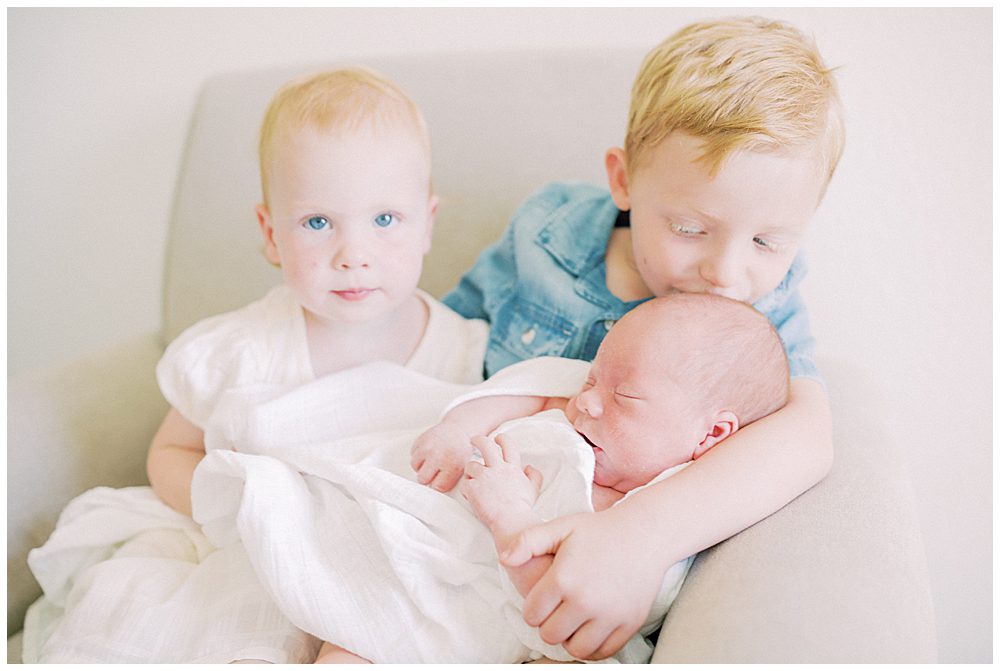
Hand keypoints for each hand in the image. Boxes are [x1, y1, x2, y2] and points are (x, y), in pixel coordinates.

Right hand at [410, 421, 474, 491]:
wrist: (459, 430)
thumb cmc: (460, 450)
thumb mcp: (463, 468)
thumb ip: (451, 481)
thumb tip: (442, 498)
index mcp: (452, 465)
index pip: (437, 487)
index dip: (438, 485)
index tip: (440, 482)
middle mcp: (438, 456)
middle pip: (422, 479)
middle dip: (428, 477)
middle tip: (434, 472)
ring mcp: (428, 447)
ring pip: (415, 466)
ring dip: (421, 466)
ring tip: (431, 461)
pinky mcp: (420, 440)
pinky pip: (412, 454)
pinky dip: (418, 455)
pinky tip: (428, 453)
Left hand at [460, 434, 542, 534]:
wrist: (512, 522)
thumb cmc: (522, 508)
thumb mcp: (534, 490)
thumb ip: (534, 476)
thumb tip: (529, 467)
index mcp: (512, 467)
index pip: (507, 444)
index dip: (501, 438)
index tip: (497, 438)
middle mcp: (497, 469)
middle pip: (485, 445)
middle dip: (478, 440)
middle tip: (474, 441)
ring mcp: (484, 477)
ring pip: (470, 465)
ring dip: (470, 472)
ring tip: (473, 480)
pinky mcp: (473, 488)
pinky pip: (464, 483)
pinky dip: (466, 489)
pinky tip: (471, 495)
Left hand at [500, 505, 662, 659]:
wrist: (645, 534)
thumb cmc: (599, 530)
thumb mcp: (561, 527)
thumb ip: (528, 541)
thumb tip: (504, 559)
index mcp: (563, 579)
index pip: (531, 614)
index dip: (533, 608)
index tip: (542, 598)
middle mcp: (585, 601)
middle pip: (550, 635)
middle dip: (549, 624)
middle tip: (557, 609)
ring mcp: (609, 615)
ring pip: (576, 649)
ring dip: (570, 638)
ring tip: (573, 620)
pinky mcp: (629, 624)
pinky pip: (603, 652)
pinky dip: (594, 646)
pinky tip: (591, 628)